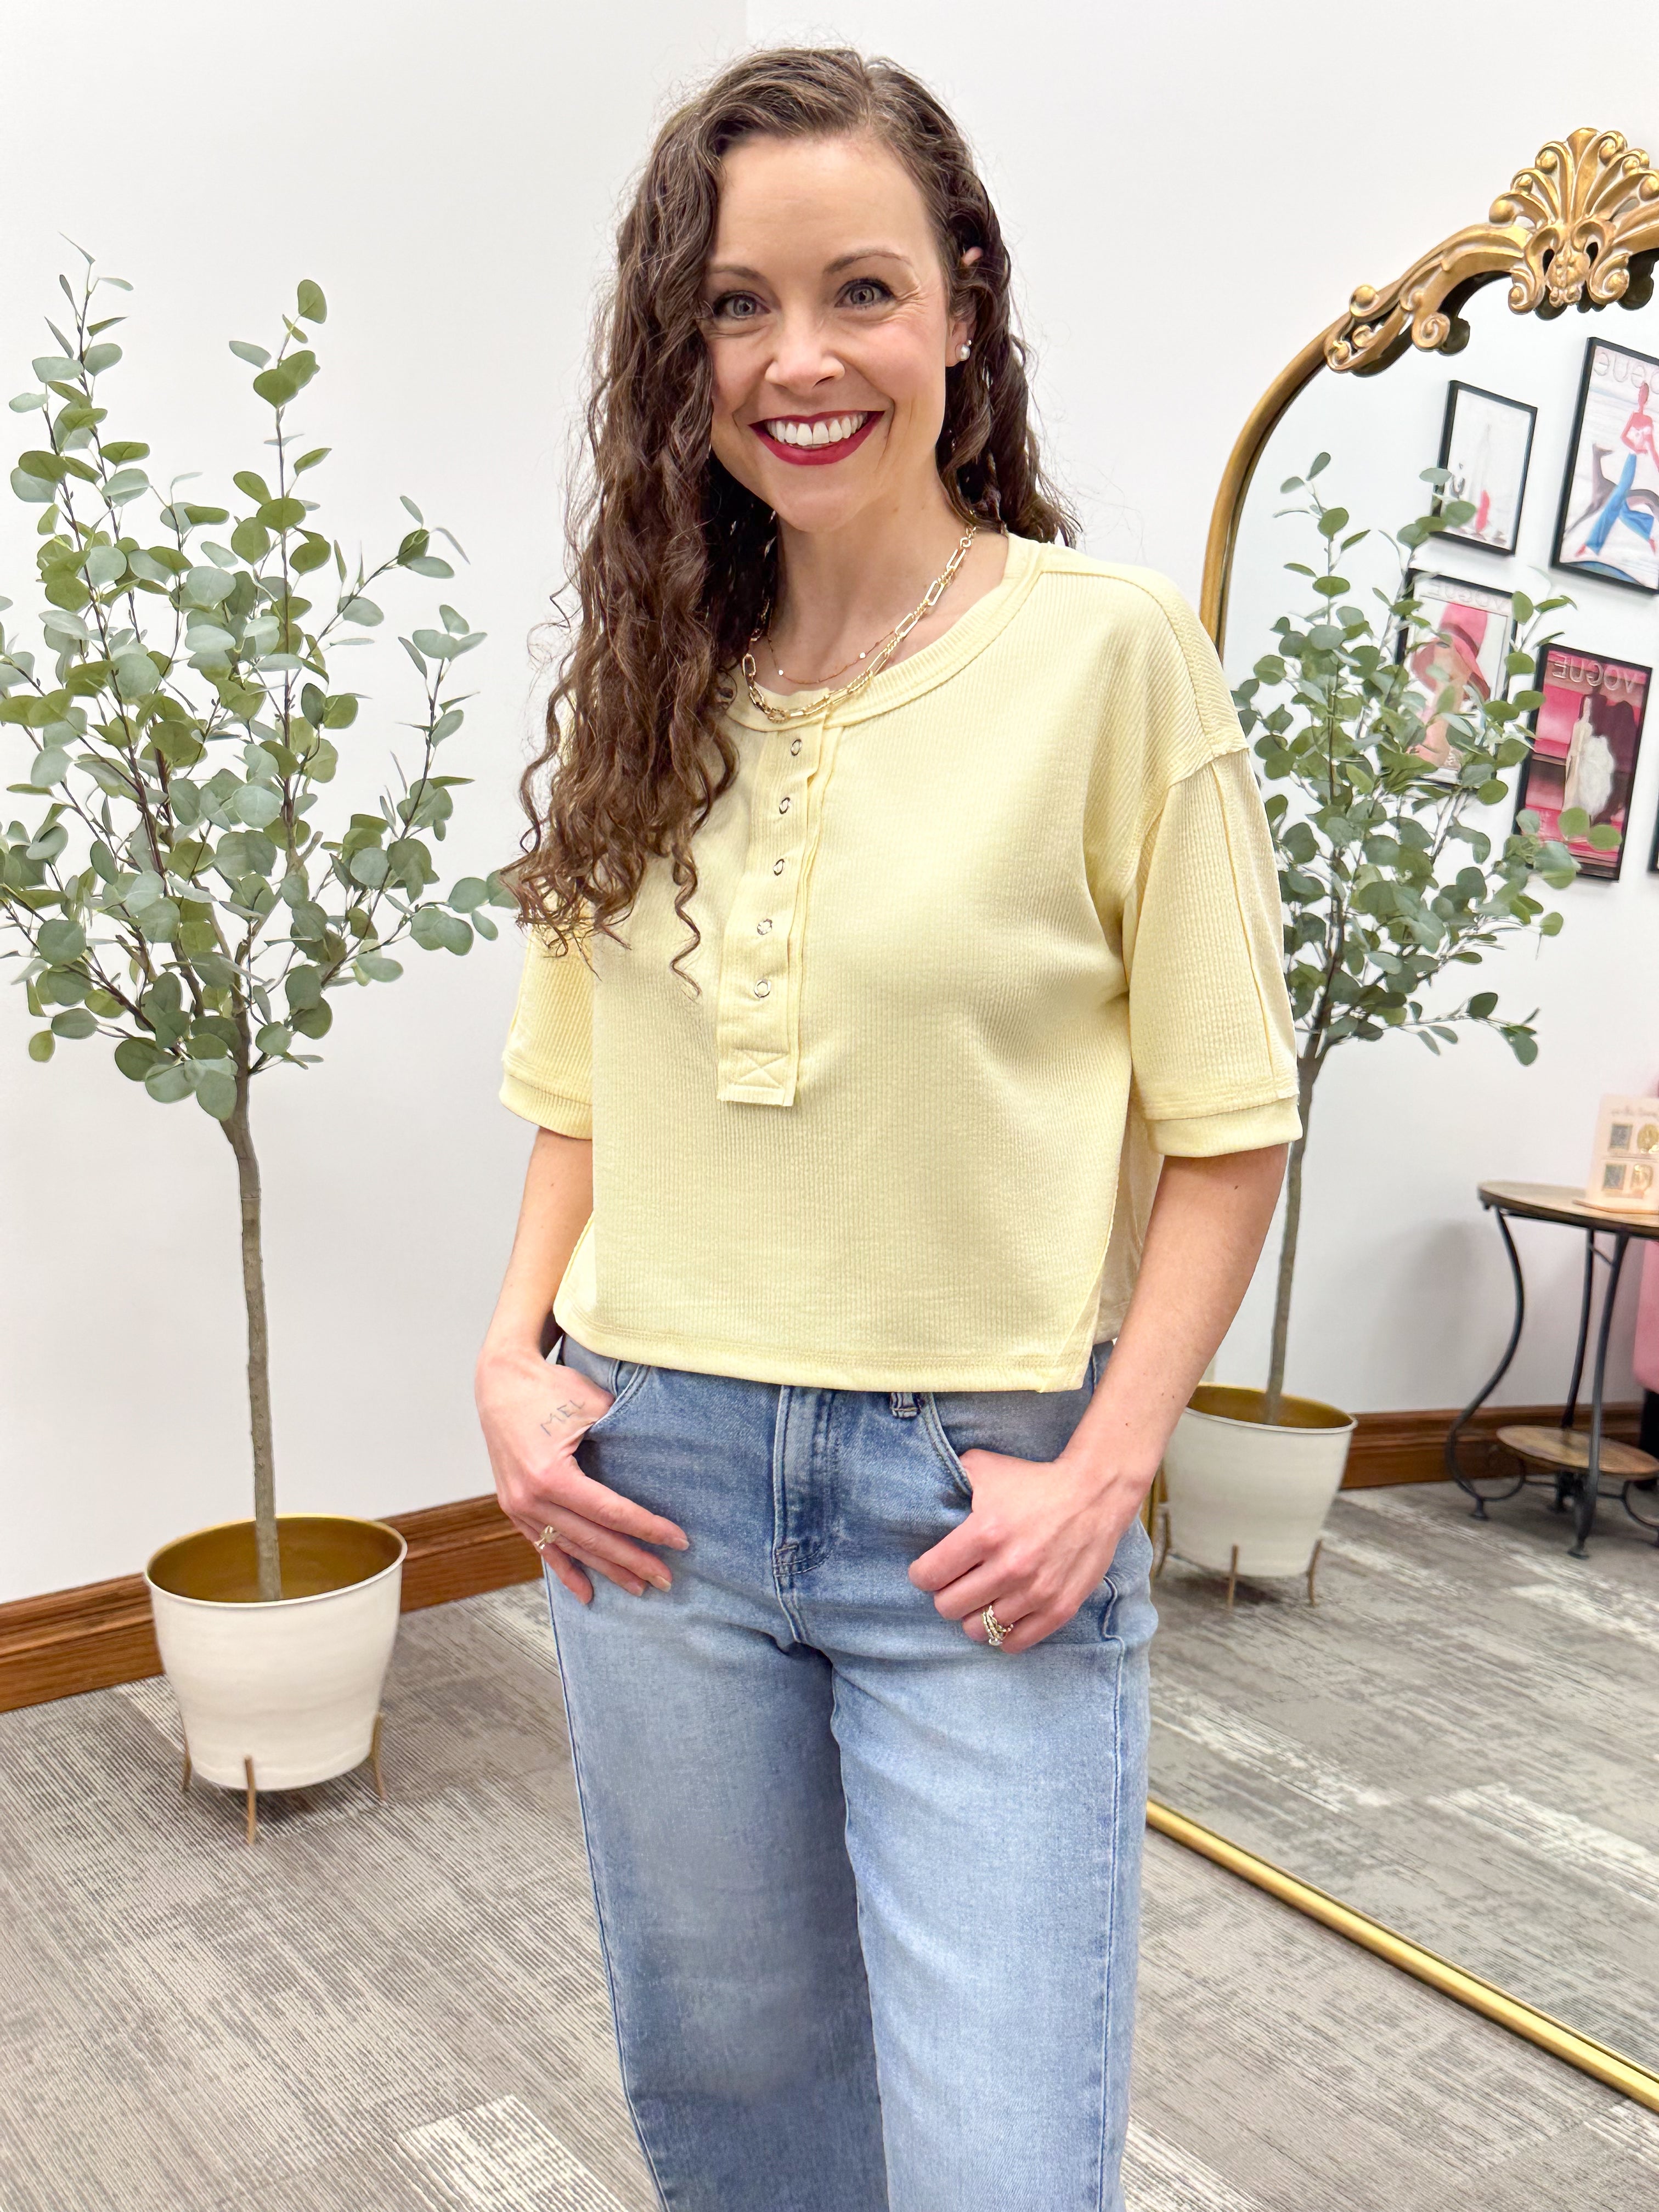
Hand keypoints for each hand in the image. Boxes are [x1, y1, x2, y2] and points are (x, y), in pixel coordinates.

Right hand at [474, 1342, 688, 1603]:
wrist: (500, 1381)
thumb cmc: (550, 1388)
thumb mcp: (592, 1405)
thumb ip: (623, 1436)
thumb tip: (661, 1463)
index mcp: (550, 1475)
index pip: (611, 1512)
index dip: (648, 1528)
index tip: (679, 1541)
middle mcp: (531, 1498)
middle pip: (593, 1539)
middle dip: (633, 1561)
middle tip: (666, 1579)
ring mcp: (518, 1506)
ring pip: (571, 1548)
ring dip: (605, 1569)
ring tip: (638, 1587)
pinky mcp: (513, 1507)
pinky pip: (543, 1547)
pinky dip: (566, 1569)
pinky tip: (587, 1593)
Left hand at [907, 1443, 1139, 1653]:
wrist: (1094, 1494)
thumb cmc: (1034, 1481)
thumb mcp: (985, 1467)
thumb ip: (950, 1479)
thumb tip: (920, 1493)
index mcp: (985, 1533)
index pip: (929, 1575)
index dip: (923, 1574)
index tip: (930, 1570)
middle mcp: (1009, 1567)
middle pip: (948, 1607)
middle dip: (946, 1595)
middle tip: (956, 1583)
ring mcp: (1035, 1592)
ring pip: (978, 1629)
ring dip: (974, 1614)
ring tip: (981, 1598)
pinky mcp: (1059, 1608)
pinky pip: (1014, 1643)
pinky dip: (1003, 1633)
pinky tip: (1003, 1614)